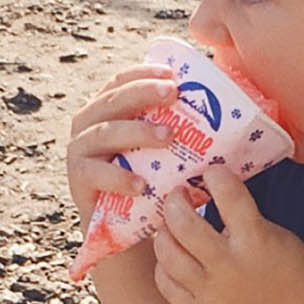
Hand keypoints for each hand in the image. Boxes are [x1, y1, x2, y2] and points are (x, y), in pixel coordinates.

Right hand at [66, 64, 178, 223]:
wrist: (127, 230)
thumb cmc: (151, 181)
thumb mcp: (162, 150)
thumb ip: (176, 126)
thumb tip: (225, 106)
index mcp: (107, 109)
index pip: (121, 81)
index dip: (144, 73)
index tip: (173, 74)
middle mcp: (89, 124)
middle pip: (113, 100)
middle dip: (143, 93)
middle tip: (173, 94)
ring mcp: (80, 152)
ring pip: (106, 132)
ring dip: (137, 131)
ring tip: (167, 137)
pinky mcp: (77, 181)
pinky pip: (96, 173)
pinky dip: (119, 177)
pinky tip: (141, 185)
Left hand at [151, 165, 303, 303]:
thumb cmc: (293, 274)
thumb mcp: (277, 236)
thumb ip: (244, 218)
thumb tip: (211, 196)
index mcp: (255, 240)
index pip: (228, 195)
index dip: (216, 176)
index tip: (212, 173)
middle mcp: (229, 266)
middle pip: (184, 224)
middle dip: (175, 201)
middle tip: (178, 195)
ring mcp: (211, 293)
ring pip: (167, 254)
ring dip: (164, 232)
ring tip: (170, 225)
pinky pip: (167, 286)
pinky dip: (164, 266)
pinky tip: (171, 257)